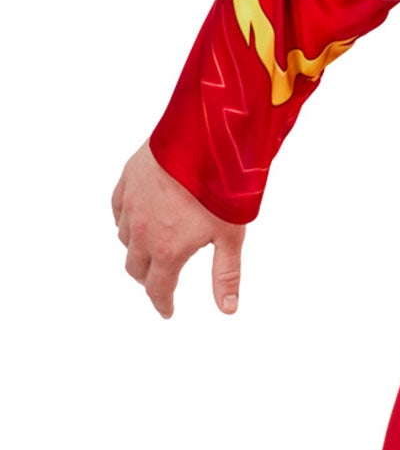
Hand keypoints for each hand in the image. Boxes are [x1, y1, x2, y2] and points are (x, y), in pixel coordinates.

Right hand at [111, 141, 246, 318]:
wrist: (203, 139)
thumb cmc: (221, 188)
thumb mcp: (231, 236)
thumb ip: (226, 274)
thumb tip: (228, 310)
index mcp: (167, 250)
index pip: (157, 288)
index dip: (162, 303)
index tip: (167, 311)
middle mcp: (142, 231)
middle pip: (135, 267)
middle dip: (148, 278)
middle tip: (160, 282)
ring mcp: (131, 204)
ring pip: (124, 238)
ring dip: (136, 249)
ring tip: (153, 249)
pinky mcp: (127, 180)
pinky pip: (118, 210)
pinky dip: (126, 221)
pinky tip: (138, 219)